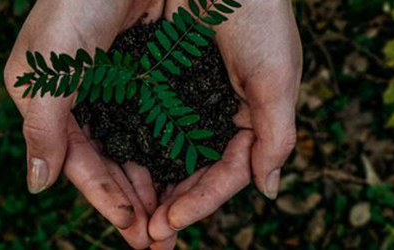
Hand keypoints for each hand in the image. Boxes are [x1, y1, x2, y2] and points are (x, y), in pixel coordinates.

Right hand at [3, 0, 170, 247]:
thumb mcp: (46, 71)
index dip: (104, 198)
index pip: (80, 162)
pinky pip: (164, 122)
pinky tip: (187, 174)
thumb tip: (38, 187)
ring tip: (175, 221)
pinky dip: (173, 151)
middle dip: (134, 203)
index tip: (132, 231)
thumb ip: (43, 130)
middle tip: (160, 241)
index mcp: (54, 100)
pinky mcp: (155, 70)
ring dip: (156, 186)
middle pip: (112, 163)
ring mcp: (124, 85)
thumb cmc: (74, 5)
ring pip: (140, 148)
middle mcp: (89, 98)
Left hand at [146, 0, 301, 245]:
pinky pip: (144, 122)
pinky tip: (118, 173)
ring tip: (133, 218)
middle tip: (149, 236)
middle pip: (194, 169)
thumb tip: (269, 191)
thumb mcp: (275, 76)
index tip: (171, 223)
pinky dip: (133, 149)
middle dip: (174, 204)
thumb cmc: (258, 12)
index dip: (202, 201)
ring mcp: (185, 94)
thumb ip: (275, 135)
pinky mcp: (157, 76)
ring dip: (152, 186)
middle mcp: (215, 109)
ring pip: (167, 152)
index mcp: (249, 114)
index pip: (227, 170)